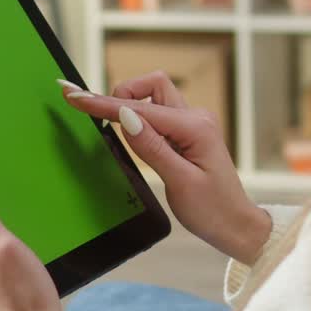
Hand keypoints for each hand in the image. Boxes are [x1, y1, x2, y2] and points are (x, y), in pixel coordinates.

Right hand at [61, 73, 270, 263]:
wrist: (235, 224)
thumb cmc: (213, 209)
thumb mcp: (180, 183)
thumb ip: (152, 148)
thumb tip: (125, 117)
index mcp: (195, 128)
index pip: (140, 109)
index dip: (104, 104)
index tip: (74, 96)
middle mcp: (195, 118)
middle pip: (151, 85)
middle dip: (121, 95)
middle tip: (97, 116)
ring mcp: (192, 123)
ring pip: (153, 96)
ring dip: (131, 105)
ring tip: (113, 127)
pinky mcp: (187, 132)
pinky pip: (157, 114)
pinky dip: (138, 118)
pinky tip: (129, 133)